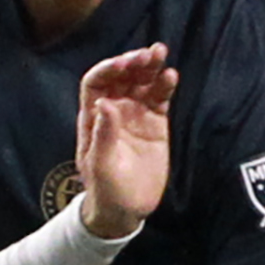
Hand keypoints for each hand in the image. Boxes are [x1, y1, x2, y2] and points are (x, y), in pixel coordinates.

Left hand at [73, 44, 176, 239]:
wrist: (126, 210)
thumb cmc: (106, 191)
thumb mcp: (101, 165)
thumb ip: (103, 135)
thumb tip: (104, 103)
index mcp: (93, 117)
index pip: (96, 83)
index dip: (109, 70)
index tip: (124, 65)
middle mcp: (114, 110)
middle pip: (122, 77)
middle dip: (133, 62)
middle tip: (149, 54)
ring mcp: (135, 115)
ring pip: (142, 83)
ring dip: (150, 67)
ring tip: (161, 53)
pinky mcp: (156, 124)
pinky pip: (159, 98)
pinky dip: (165, 86)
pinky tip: (171, 77)